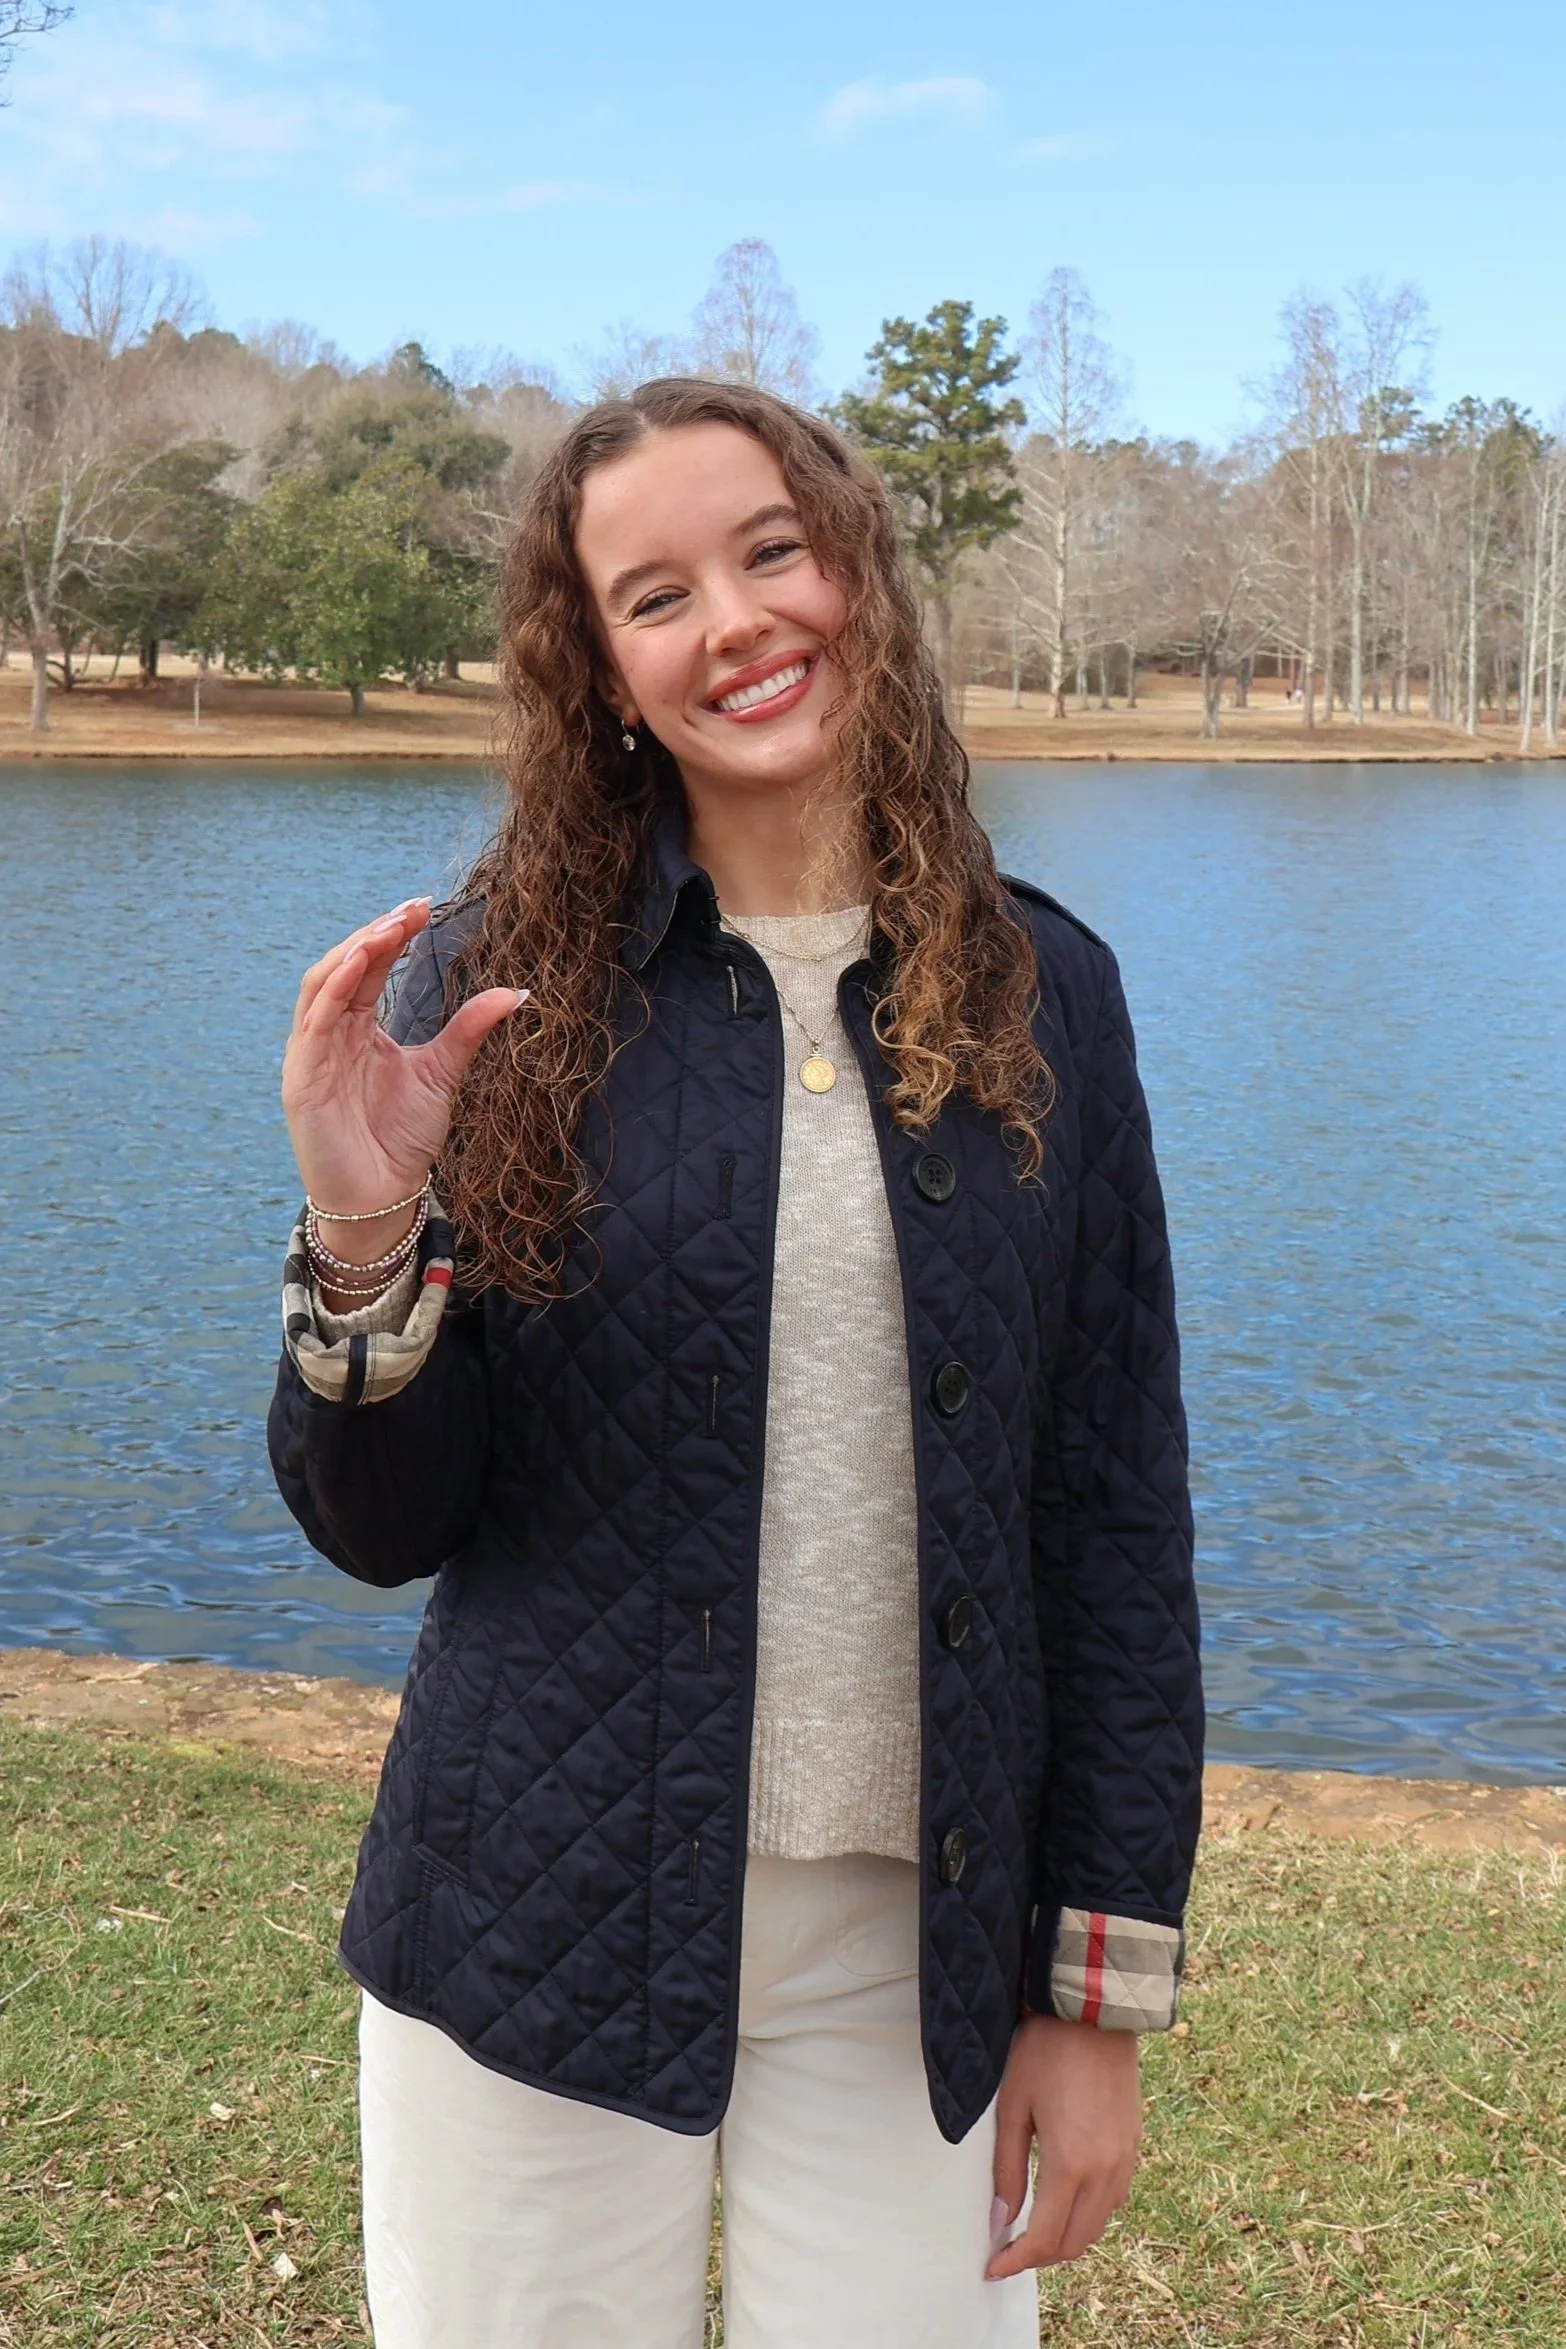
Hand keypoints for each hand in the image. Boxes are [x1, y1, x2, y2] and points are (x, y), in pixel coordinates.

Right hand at [282, 898, 523, 1244]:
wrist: (383, 1197)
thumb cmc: (402, 1139)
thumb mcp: (443, 1073)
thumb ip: (469, 1030)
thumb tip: (516, 991)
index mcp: (356, 1030)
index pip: (367, 968)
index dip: (392, 935)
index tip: (425, 908)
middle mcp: (328, 1035)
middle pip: (342, 967)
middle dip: (375, 934)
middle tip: (412, 909)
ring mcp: (310, 1056)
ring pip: (320, 986)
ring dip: (351, 953)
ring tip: (387, 928)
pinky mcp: (301, 1081)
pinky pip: (312, 1026)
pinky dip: (332, 992)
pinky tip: (356, 967)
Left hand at [986, 2014, 1141, 2278]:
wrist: (1094, 2011)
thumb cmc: (1045, 2052)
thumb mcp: (1012, 2107)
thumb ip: (1007, 2170)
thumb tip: (1000, 2221)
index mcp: (1070, 2165)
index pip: (1044, 2239)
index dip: (1016, 2261)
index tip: (992, 2268)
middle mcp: (1105, 2172)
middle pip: (1074, 2243)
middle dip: (1040, 2257)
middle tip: (1009, 2251)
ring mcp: (1125, 2161)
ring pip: (1098, 2226)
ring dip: (1066, 2239)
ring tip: (1033, 2230)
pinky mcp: (1134, 2147)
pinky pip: (1113, 2201)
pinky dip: (1088, 2216)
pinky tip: (1065, 2202)